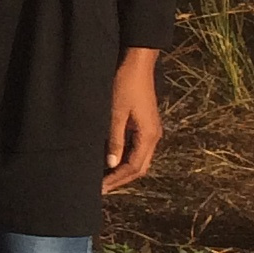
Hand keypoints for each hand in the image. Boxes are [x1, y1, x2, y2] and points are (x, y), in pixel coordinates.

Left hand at [102, 48, 163, 190]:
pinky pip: (137, 148)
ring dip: (123, 170)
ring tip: (104, 179)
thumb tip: (111, 164)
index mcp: (149, 136)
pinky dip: (125, 158)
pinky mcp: (144, 124)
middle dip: (121, 179)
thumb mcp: (115, 113)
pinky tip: (111, 160)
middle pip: (139, 167)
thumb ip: (115, 140)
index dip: (117, 179)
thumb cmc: (125, 84)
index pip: (134, 167)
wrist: (137, 63)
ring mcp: (150, 130)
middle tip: (101, 189)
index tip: (100, 188)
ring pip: (139, 159)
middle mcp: (153, 136)